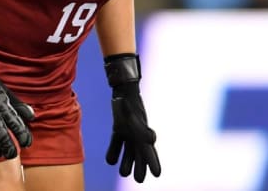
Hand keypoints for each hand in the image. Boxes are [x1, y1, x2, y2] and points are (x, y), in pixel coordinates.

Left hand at [104, 54, 160, 182]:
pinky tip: (110, 160)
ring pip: (129, 150)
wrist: (124, 89)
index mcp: (143, 134)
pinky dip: (114, 150)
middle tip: (139, 179)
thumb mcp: (136, 117)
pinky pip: (117, 142)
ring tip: (124, 172)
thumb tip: (152, 140)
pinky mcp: (119, 128)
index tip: (157, 174)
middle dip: (140, 166)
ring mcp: (129, 131)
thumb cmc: (131, 103)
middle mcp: (137, 134)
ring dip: (127, 161)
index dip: (153, 163)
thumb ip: (143, 130)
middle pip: (140, 154)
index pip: (149, 152)